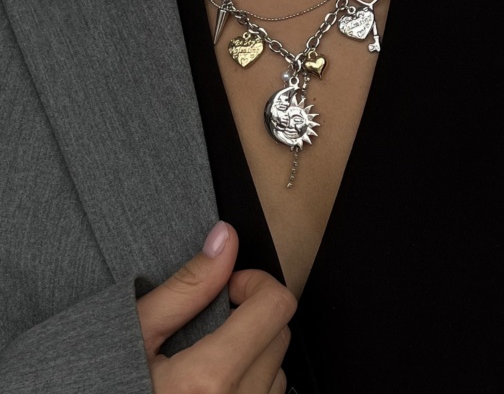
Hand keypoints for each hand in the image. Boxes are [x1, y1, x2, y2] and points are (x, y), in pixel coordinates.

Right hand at [137, 221, 296, 392]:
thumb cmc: (108, 386)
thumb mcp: (135, 334)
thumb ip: (187, 286)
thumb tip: (225, 239)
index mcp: (208, 380)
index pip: (275, 306)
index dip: (255, 284)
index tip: (229, 288)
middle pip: (280, 331)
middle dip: (253, 314)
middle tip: (216, 318)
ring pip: (279, 366)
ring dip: (254, 349)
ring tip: (212, 356)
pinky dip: (253, 380)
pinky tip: (217, 382)